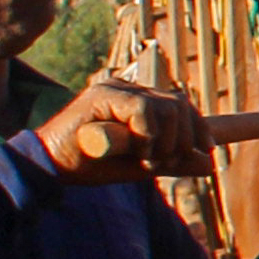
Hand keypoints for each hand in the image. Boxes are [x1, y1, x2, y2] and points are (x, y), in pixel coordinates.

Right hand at [35, 73, 207, 184]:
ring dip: (166, 141)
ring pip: (167, 106)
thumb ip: (172, 162)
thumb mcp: (139, 166)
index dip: (199, 126)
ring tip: (146, 162)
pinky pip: (144, 109)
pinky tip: (137, 154)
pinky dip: (148, 135)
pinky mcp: (102, 94)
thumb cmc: (91, 167)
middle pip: (179, 103)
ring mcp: (115, 89)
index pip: (179, 104)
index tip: (208, 150)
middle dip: (184, 138)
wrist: (50, 169)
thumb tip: (209, 163)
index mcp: (136, 101)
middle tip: (165, 164)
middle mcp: (127, 89)